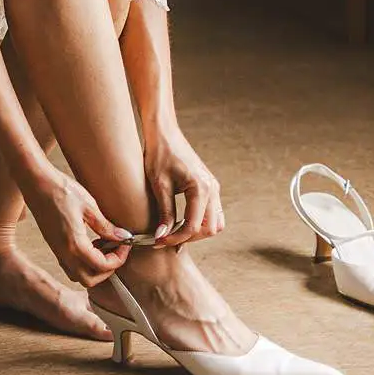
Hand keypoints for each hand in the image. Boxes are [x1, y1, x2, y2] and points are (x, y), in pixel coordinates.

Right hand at [23, 168, 132, 287]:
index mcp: (75, 245)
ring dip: (94, 269)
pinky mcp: (53, 245)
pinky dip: (83, 263)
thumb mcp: (89, 206)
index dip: (118, 259)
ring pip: (78, 276)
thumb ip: (106, 226)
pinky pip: (69, 265)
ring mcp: (57, 251)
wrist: (35, 181)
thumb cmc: (61, 190)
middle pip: (89, 280)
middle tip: (116, 252)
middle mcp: (64, 253)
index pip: (102, 266)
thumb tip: (123, 237)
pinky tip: (89, 243)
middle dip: (107, 271)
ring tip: (102, 247)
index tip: (125, 245)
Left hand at [145, 128, 223, 247]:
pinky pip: (213, 212)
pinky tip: (182, 222)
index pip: (193, 226)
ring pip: (215, 223)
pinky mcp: (210, 186)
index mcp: (201, 187)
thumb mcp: (159, 185)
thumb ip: (164, 213)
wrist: (164, 132)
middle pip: (209, 229)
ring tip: (176, 233)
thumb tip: (161, 238)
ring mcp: (213, 187)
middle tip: (167, 239)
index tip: (158, 242)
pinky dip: (201, 222)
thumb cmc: (160, 154)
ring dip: (198, 232)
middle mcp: (212, 189)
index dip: (176, 238)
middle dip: (189, 237)